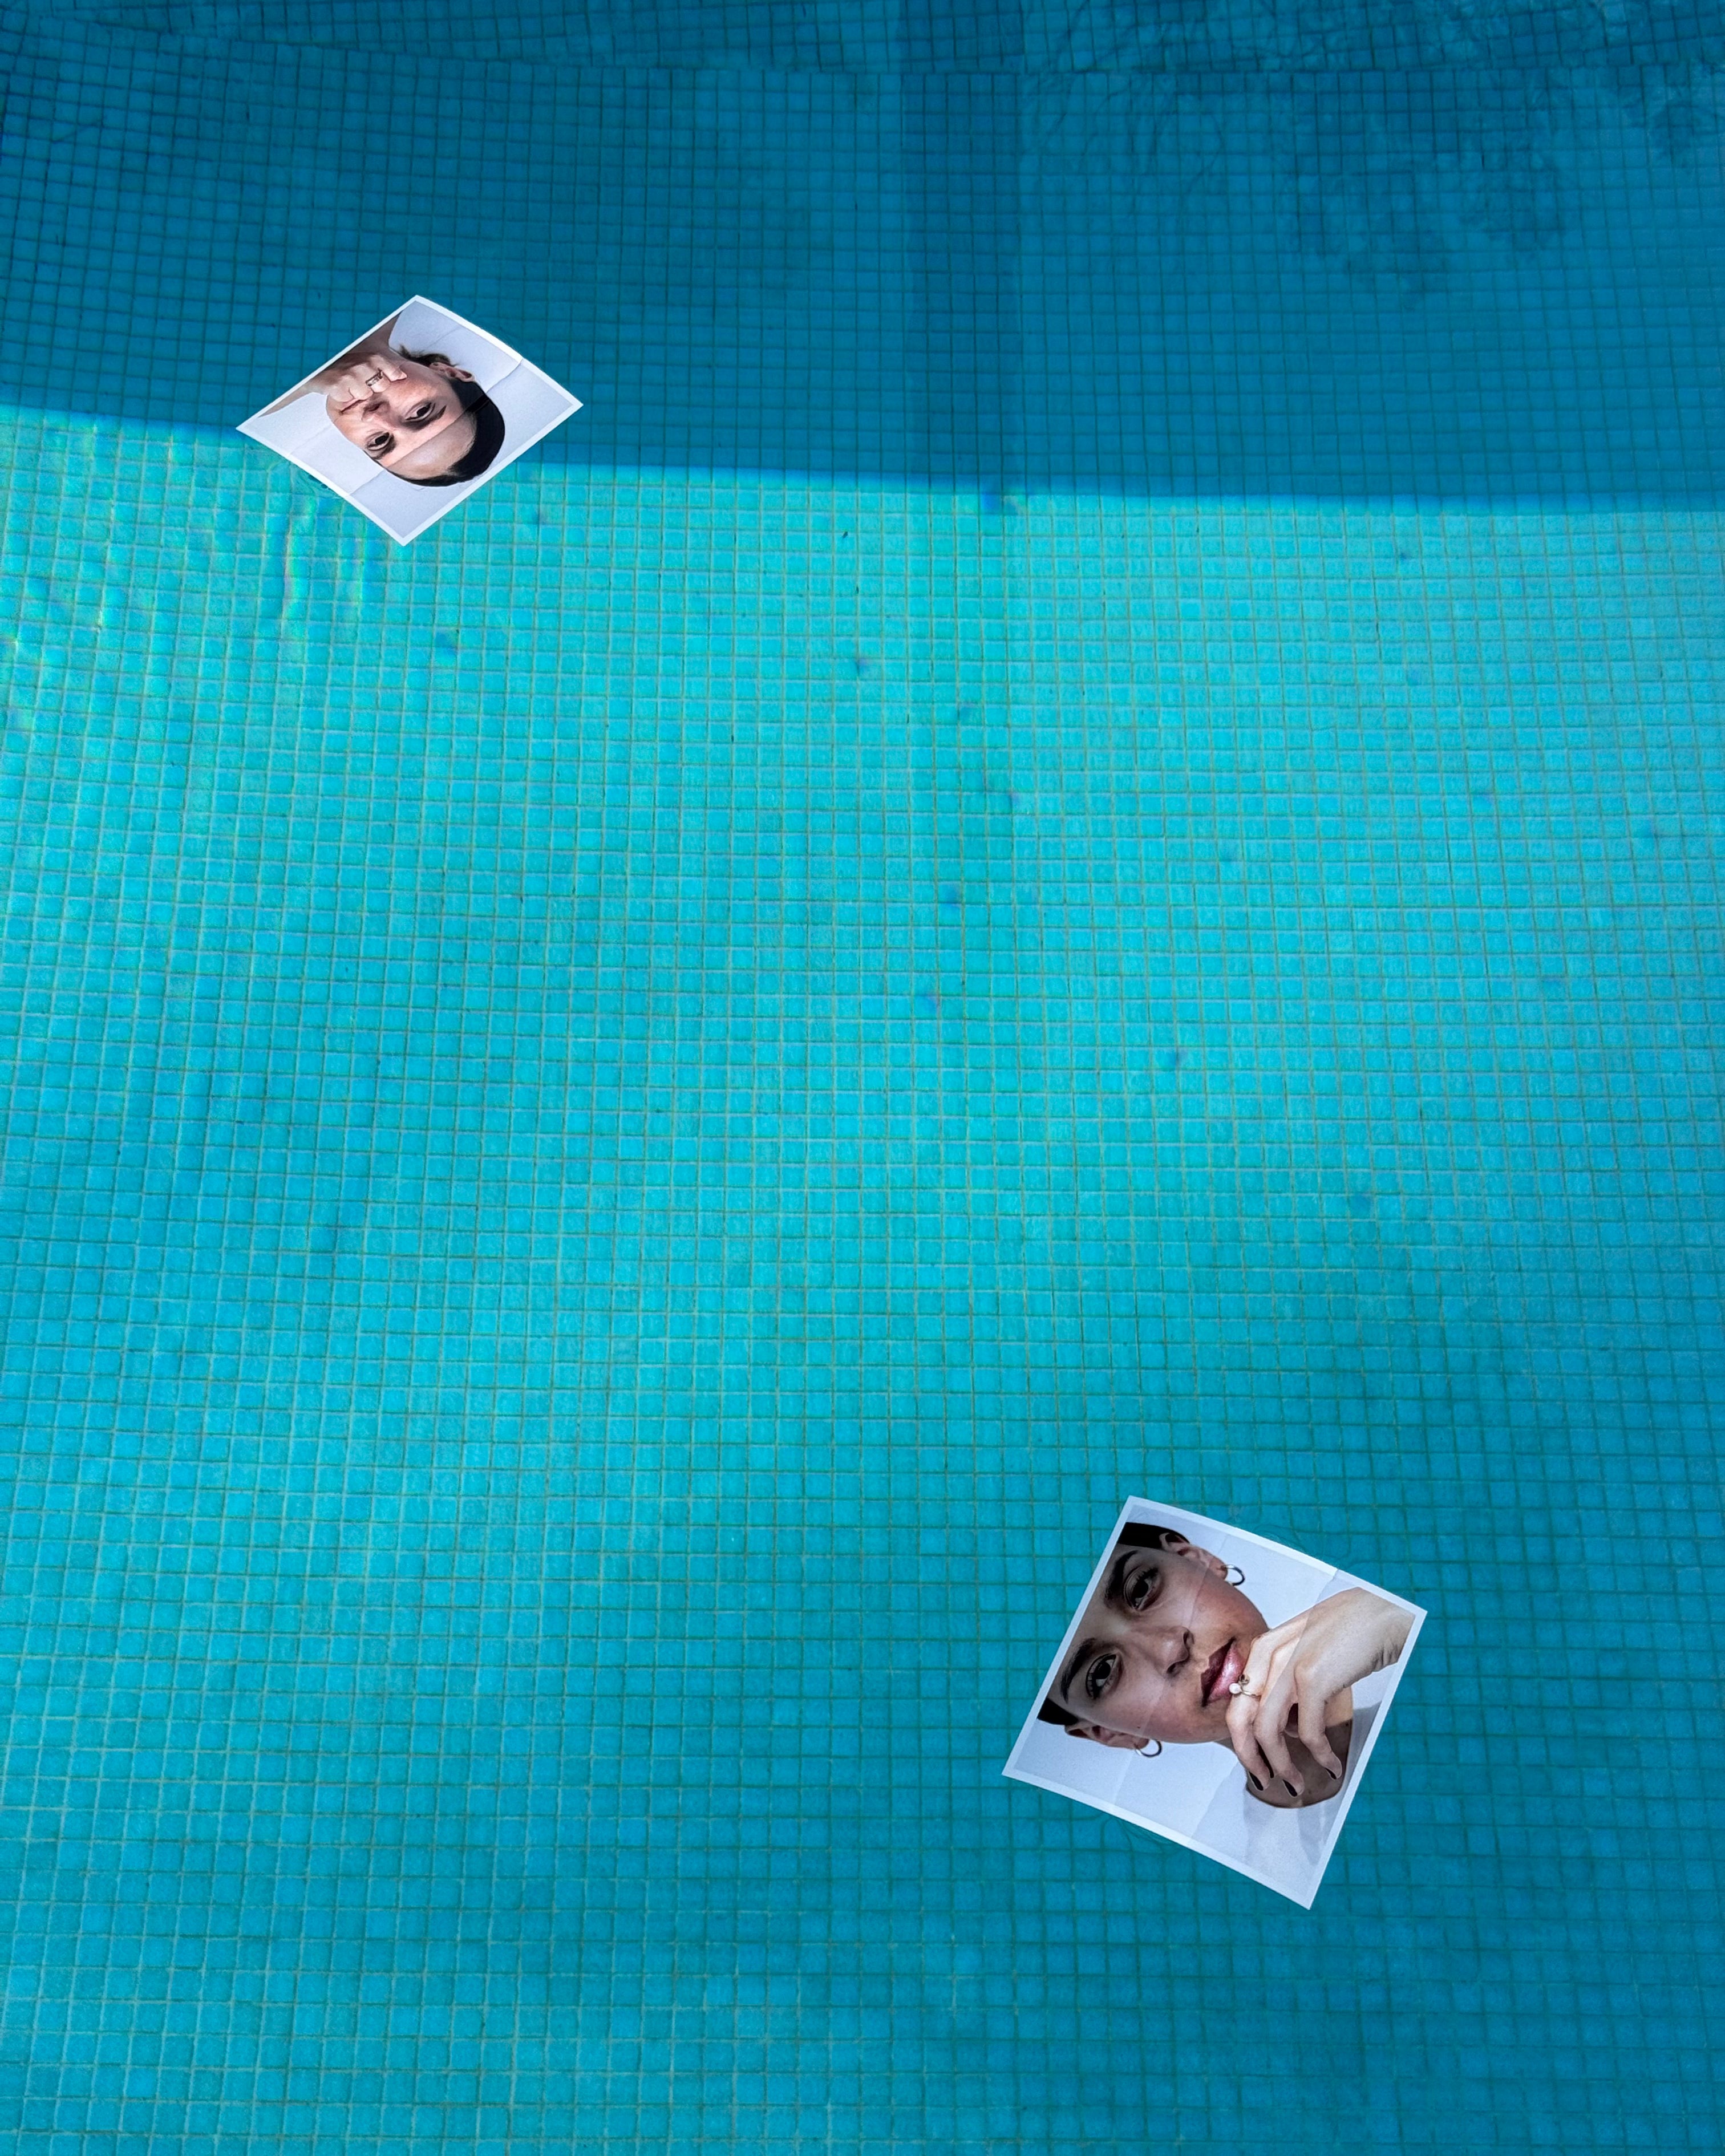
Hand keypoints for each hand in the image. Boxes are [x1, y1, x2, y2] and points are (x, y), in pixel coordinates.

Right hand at [328, 354, 405, 409]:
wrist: (315, 364)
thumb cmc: (341, 362)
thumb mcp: (365, 357)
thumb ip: (385, 365)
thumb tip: (402, 375)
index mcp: (372, 357)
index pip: (394, 373)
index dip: (389, 378)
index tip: (377, 377)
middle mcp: (363, 365)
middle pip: (382, 386)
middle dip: (372, 387)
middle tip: (358, 380)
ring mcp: (351, 376)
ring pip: (366, 395)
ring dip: (356, 392)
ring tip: (347, 383)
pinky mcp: (338, 387)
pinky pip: (349, 399)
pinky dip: (343, 396)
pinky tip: (338, 387)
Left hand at [1225, 1588, 1412, 1797]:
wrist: (1381, 1613)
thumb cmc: (1350, 1633)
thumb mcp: (1304, 1651)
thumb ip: (1286, 1679)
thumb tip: (1282, 1723)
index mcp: (1263, 1649)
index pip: (1236, 1704)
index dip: (1242, 1741)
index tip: (1256, 1763)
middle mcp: (1267, 1655)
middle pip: (1240, 1720)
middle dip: (1251, 1759)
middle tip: (1266, 1780)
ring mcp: (1287, 1665)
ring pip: (1268, 1732)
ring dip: (1282, 1766)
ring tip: (1296, 1783)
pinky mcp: (1312, 1677)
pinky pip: (1308, 1732)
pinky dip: (1319, 1755)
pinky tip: (1331, 1764)